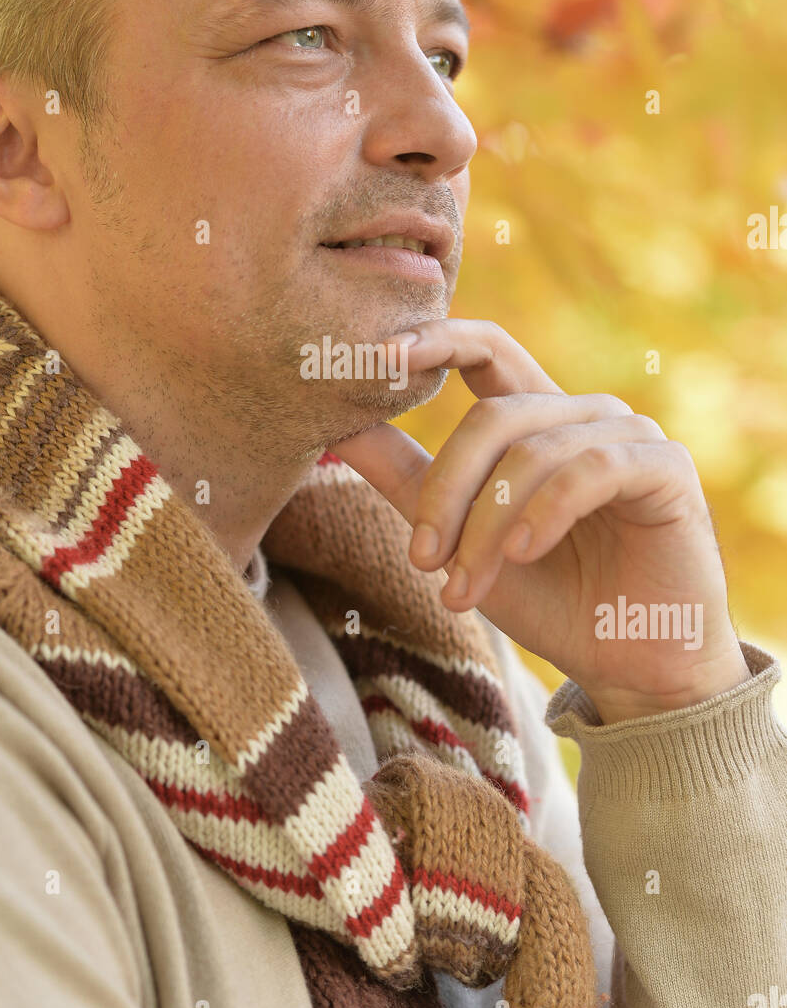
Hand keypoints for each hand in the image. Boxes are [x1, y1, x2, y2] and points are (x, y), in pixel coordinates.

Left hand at [329, 319, 750, 724]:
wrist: (632, 668)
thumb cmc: (549, 599)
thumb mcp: (461, 540)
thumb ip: (408, 480)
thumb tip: (342, 426)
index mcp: (535, 421)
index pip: (486, 351)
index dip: (436, 339)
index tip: (379, 355)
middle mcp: (582, 415)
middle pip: (493, 416)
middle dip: (445, 489)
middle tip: (421, 559)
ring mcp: (630, 435)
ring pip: (532, 452)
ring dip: (486, 528)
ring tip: (465, 589)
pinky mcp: (666, 468)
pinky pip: (591, 468)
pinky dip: (545, 511)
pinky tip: (523, 555)